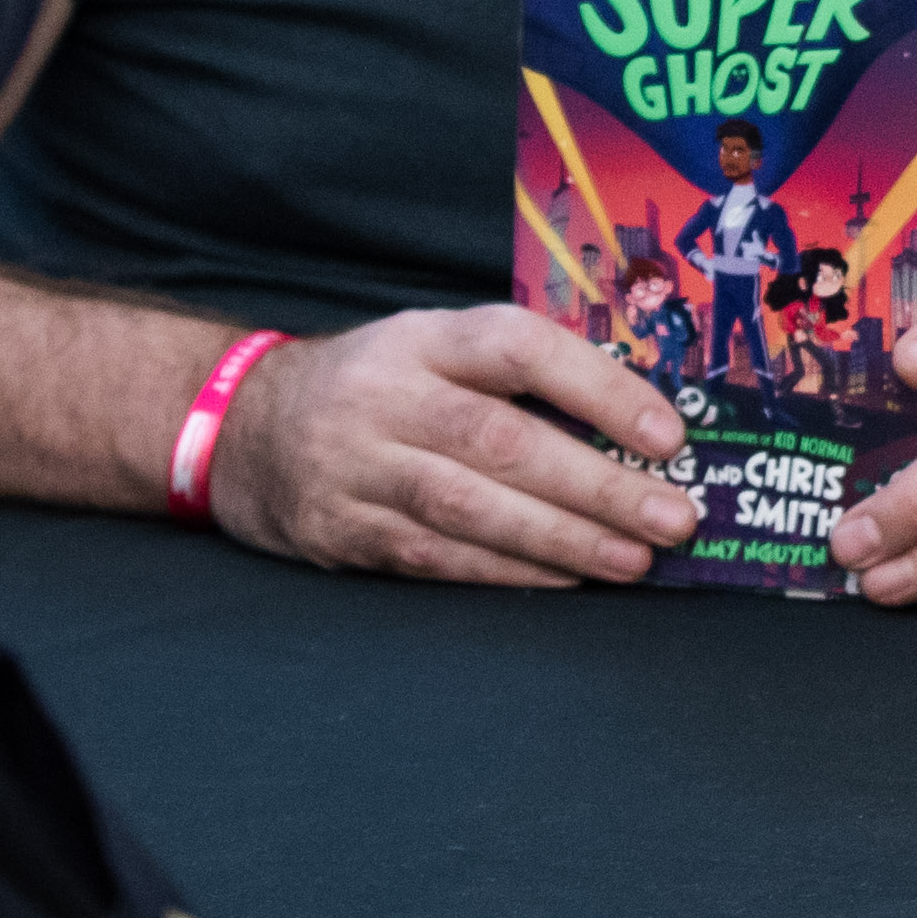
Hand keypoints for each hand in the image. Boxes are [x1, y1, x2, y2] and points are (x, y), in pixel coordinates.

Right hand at [208, 305, 698, 587]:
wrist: (244, 428)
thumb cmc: (379, 386)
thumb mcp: (434, 348)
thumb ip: (520, 373)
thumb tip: (642, 420)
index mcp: (422, 339)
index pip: (518, 347)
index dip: (599, 388)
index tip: (669, 433)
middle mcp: (385, 397)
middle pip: (500, 440)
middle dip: (598, 486)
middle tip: (673, 518)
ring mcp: (355, 469)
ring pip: (469, 507)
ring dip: (562, 539)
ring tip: (634, 559)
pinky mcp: (340, 533)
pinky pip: (434, 557)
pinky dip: (506, 572)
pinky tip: (564, 578)